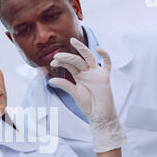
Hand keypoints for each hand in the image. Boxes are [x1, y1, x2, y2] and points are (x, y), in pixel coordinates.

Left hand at [49, 38, 125, 152]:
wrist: (99, 116)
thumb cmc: (88, 105)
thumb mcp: (74, 94)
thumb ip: (64, 85)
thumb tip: (50, 80)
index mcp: (79, 76)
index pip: (69, 65)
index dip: (61, 62)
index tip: (52, 62)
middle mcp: (87, 72)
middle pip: (77, 60)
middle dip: (67, 57)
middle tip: (56, 55)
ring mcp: (96, 73)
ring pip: (88, 57)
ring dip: (81, 49)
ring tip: (72, 41)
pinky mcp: (105, 76)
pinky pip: (107, 63)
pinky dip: (104, 55)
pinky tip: (98, 48)